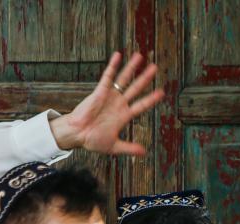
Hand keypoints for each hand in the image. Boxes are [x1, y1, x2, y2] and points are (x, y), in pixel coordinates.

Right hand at [50, 51, 164, 155]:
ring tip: (140, 56)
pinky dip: (113, 66)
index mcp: (124, 116)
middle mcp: (119, 103)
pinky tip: (118, 55)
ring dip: (131, 68)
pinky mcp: (99, 92)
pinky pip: (107, 77)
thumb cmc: (93, 140)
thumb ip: (130, 148)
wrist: (77, 135)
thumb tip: (144, 152)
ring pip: (123, 79)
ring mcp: (110, 96)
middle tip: (155, 67)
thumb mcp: (115, 146)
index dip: (151, 98)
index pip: (141, 105)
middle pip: (135, 88)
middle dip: (145, 78)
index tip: (162, 92)